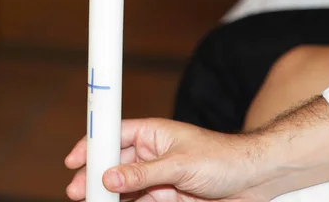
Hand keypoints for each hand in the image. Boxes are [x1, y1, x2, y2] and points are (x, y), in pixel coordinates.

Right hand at [65, 118, 271, 201]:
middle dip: (95, 176)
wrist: (255, 179)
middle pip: (114, 164)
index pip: (115, 134)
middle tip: (78, 191)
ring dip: (108, 195)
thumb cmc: (223, 157)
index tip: (73, 159)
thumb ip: (143, 174)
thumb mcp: (180, 164)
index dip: (92, 144)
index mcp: (153, 133)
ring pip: (124, 186)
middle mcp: (152, 153)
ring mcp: (158, 177)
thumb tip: (109, 177)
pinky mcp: (167, 196)